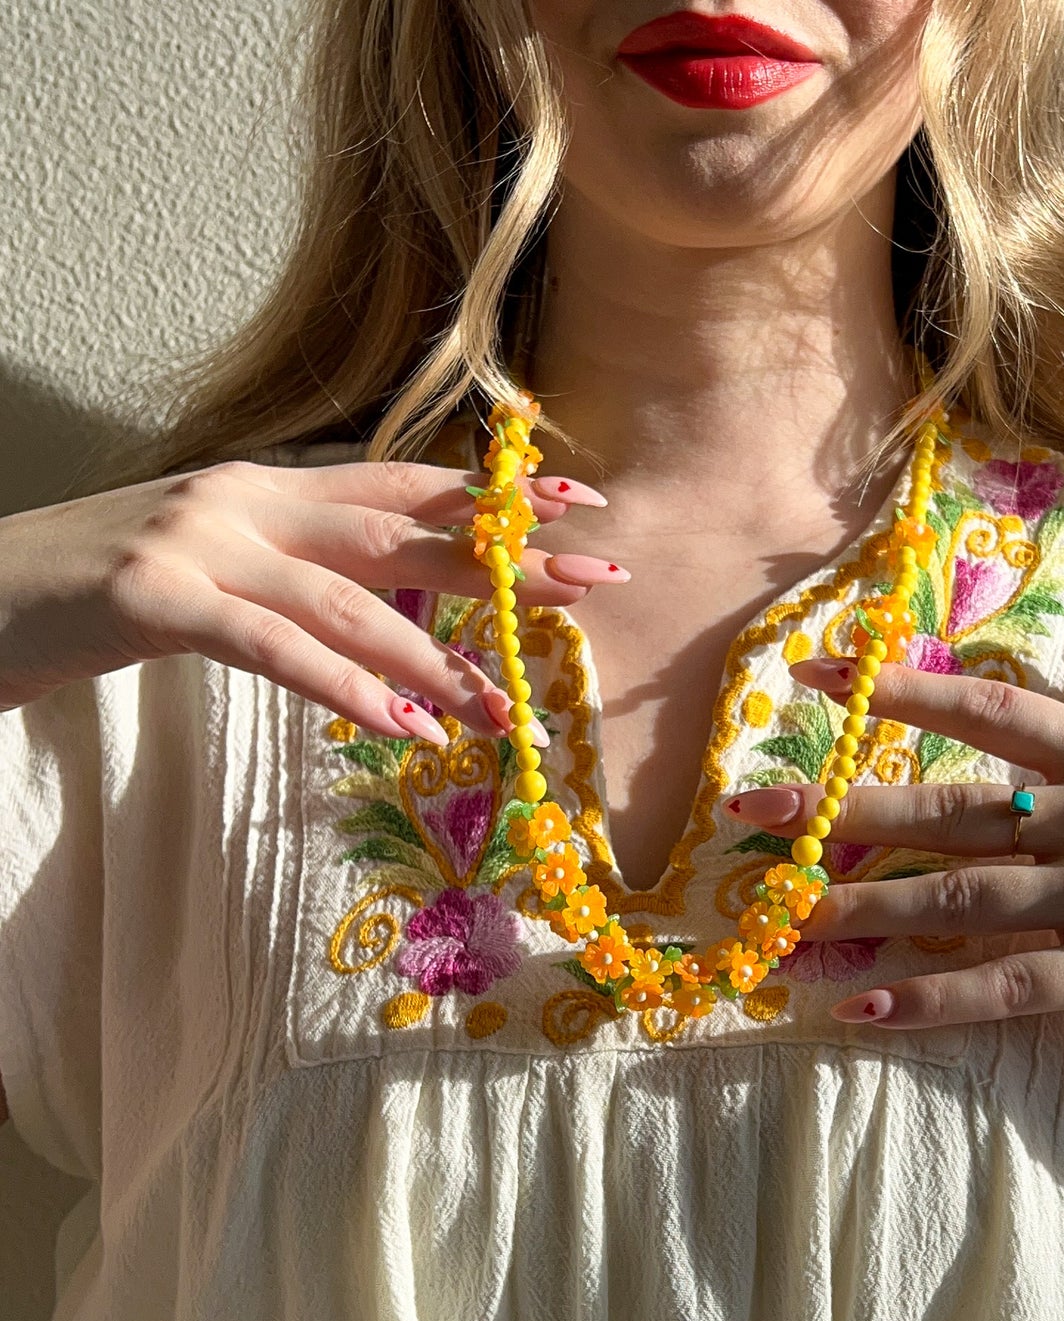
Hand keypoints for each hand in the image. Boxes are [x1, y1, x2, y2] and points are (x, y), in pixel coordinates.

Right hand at [0, 459, 625, 741]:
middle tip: (596, 584)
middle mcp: (246, 499)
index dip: (493, 495)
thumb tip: (397, 617)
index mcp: (268, 488)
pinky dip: (345, 687)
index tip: (580, 500)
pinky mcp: (153, 597)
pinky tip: (404, 725)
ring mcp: (199, 542)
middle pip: (401, 531)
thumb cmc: (100, 590)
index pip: (403, 485)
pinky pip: (271, 646)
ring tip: (505, 712)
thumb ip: (300, 573)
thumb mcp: (216, 564)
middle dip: (504, 561)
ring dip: (438, 659)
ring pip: (349, 599)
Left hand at [731, 595, 1063, 1054]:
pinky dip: (937, 1003)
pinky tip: (864, 1012)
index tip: (816, 679)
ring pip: (962, 901)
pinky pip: (1016, 989)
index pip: (987, 708)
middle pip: (946, 809)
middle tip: (747, 810)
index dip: (896, 689)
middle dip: (837, 809)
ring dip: (862, 909)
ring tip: (778, 918)